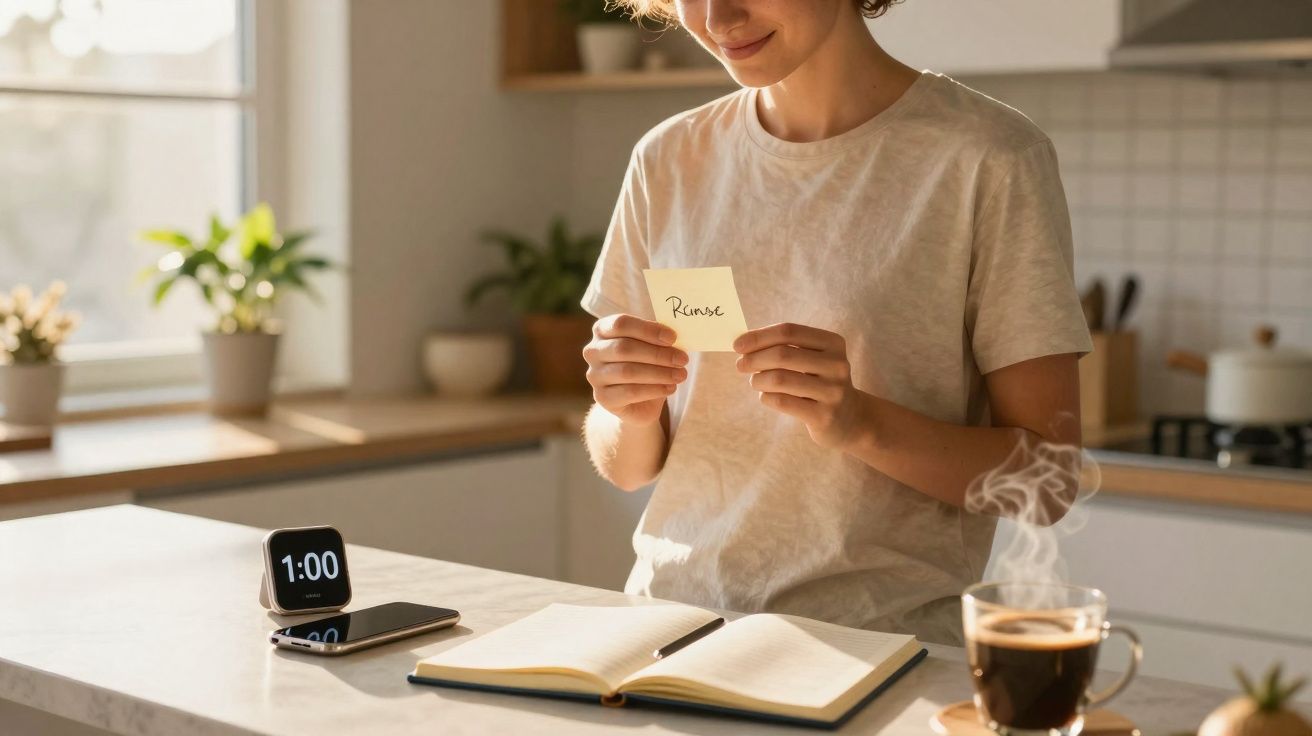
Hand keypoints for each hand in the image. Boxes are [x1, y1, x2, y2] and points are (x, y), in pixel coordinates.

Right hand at [583, 314, 688, 426]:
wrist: (638, 402)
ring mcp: (595, 376)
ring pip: (628, 371)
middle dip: (658, 354)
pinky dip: (654, 389)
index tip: (673, 338)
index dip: (648, 330)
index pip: (621, 324)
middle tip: (682, 359)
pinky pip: (630, 392)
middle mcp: (593, 351)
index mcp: (603, 330)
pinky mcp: (602, 398)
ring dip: (659, 373)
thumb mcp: (652, 348)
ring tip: (680, 375)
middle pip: (624, 348)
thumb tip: (675, 337)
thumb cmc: (646, 365)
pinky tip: (670, 388)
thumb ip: (659, 339)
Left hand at [734, 323, 867, 449]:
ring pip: (779, 379)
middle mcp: (836, 365)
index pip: (789, 331)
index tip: (738, 344)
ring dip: (758, 379)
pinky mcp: (823, 416)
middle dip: (754, 358)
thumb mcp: (812, 359)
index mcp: (833, 343)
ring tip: (755, 382)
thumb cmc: (819, 382)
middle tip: (740, 365)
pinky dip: (766, 397)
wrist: (849, 419)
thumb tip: (743, 343)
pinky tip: (766, 396)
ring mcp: (832, 392)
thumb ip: (784, 347)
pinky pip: (782, 401)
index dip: (759, 336)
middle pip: (783, 355)